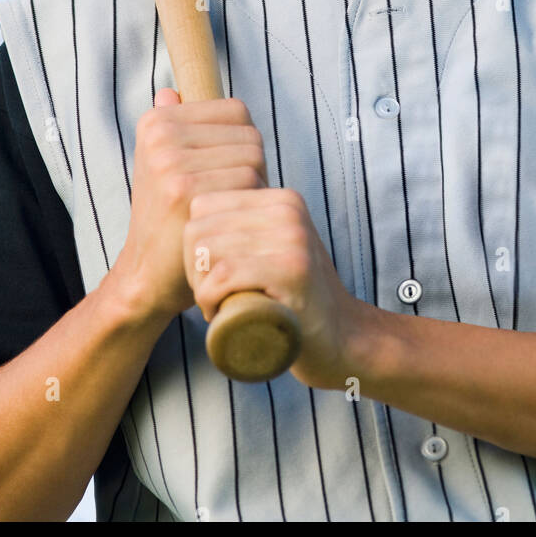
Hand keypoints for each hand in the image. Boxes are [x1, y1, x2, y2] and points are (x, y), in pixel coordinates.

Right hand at [106, 91, 267, 327]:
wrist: (147, 275)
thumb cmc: (167, 218)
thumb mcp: (159, 167)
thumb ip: (172, 127)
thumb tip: (171, 92)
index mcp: (156, 122)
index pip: (236, 111)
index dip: (242, 144)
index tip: (223, 173)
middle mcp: (160, 134)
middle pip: (249, 134)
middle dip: (252, 167)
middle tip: (228, 199)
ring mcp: (170, 161)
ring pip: (253, 158)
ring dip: (254, 188)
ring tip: (228, 210)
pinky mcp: (184, 189)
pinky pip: (248, 181)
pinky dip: (249, 203)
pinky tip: (229, 222)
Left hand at [184, 185, 369, 389]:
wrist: (343, 338)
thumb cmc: (295, 298)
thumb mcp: (277, 247)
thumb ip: (253, 225)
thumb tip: (199, 210)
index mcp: (281, 198)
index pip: (203, 204)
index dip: (193, 244)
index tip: (207, 274)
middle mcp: (288, 209)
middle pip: (199, 228)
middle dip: (192, 267)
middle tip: (210, 295)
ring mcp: (292, 237)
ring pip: (207, 250)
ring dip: (199, 286)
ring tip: (217, 305)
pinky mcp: (291, 268)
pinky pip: (223, 274)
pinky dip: (209, 298)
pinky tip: (218, 314)